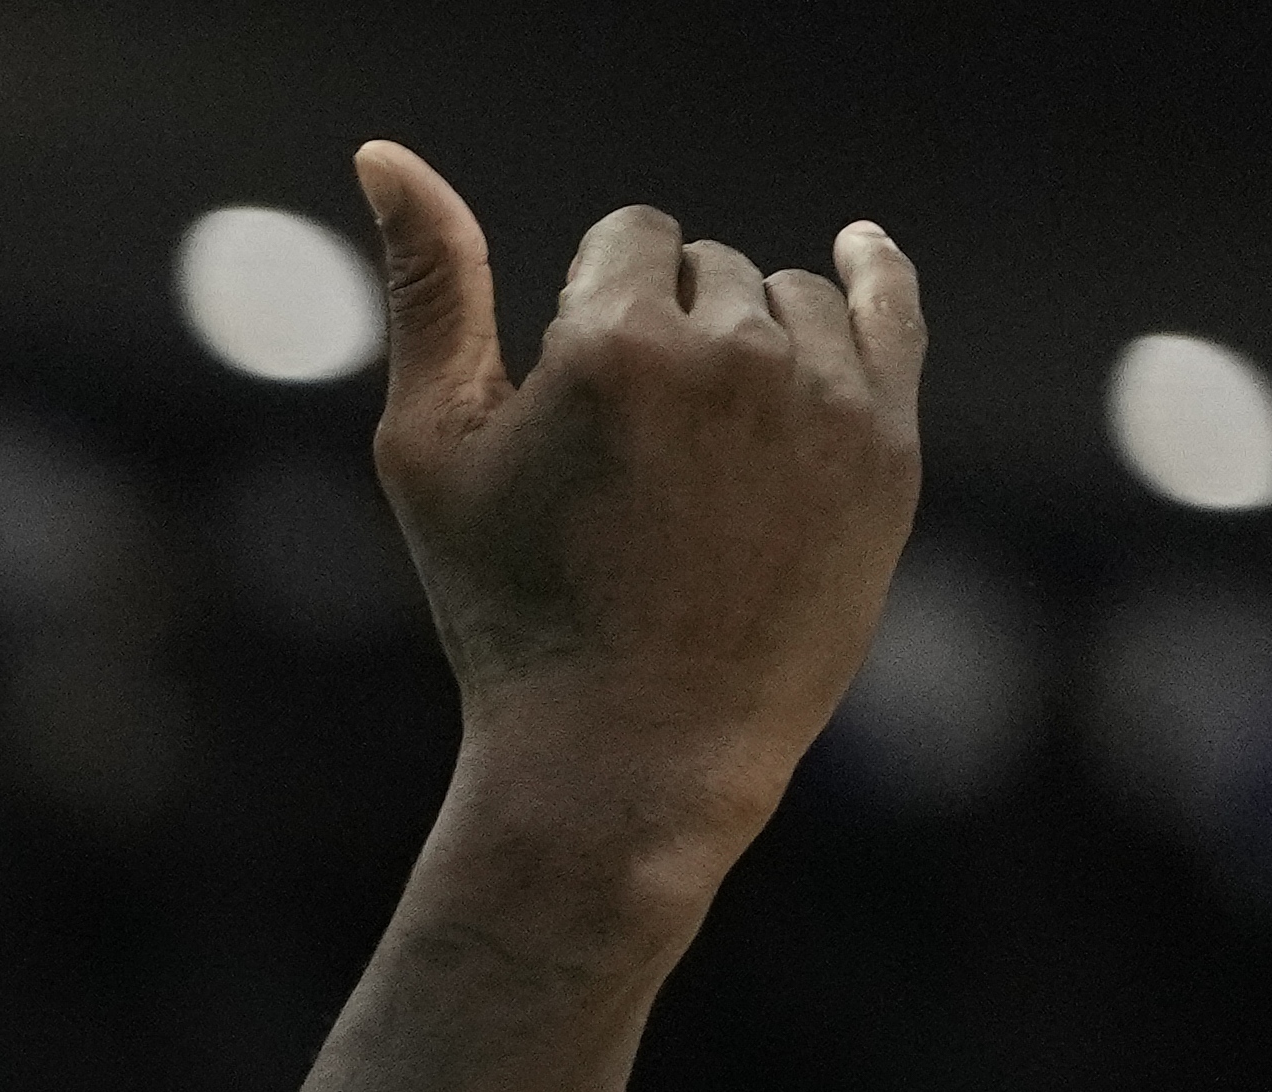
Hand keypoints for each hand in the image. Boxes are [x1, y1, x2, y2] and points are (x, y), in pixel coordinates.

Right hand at [352, 143, 919, 890]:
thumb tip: (383, 149)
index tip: (580, 417)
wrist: (629, 761)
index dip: (594, 314)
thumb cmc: (509, 611)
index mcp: (612, 343)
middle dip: (669, 333)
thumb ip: (428, 286)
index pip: (628, 239)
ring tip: (704, 462)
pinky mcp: (887, 449)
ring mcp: (823, 400)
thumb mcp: (431, 449)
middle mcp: (731, 352)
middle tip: (636, 472)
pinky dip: (868, 279)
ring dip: (747, 340)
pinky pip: (888, 314)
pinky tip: (857, 251)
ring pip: (790, 293)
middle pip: (707, 265)